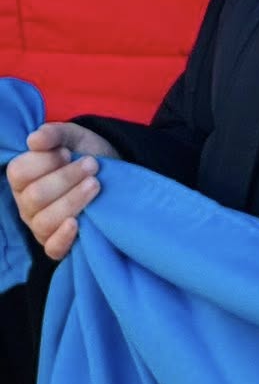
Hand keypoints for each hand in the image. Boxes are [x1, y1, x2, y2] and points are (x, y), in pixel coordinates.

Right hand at [8, 122, 117, 261]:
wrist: (114, 173)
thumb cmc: (86, 156)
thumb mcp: (73, 138)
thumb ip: (54, 134)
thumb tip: (35, 139)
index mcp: (23, 179)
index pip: (19, 173)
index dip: (44, 161)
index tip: (68, 152)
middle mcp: (26, 204)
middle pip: (35, 197)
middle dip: (67, 178)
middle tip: (92, 165)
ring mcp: (40, 226)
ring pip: (45, 221)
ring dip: (72, 201)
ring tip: (95, 184)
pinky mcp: (58, 244)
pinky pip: (52, 249)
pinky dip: (63, 238)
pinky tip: (78, 222)